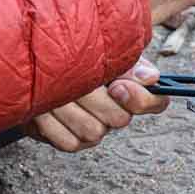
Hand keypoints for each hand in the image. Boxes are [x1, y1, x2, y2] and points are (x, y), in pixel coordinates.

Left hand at [25, 55, 167, 152]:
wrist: (38, 65)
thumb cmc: (74, 55)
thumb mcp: (103, 51)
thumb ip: (128, 63)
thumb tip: (151, 77)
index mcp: (130, 87)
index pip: (156, 101)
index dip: (140, 98)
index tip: (117, 86)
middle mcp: (116, 112)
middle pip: (120, 118)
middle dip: (95, 98)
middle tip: (76, 80)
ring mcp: (95, 129)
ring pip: (93, 131)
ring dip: (69, 107)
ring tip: (55, 88)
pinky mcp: (72, 142)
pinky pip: (69, 141)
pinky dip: (53, 124)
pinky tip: (45, 107)